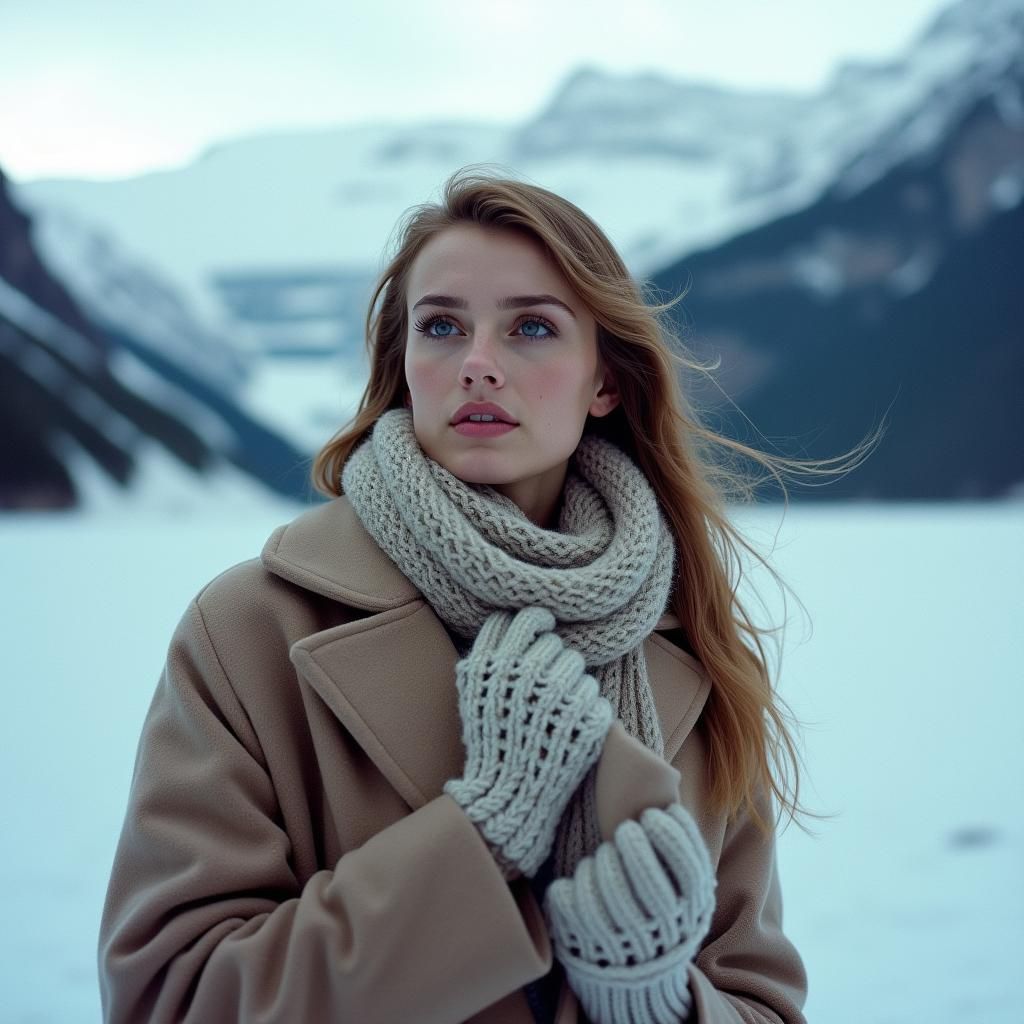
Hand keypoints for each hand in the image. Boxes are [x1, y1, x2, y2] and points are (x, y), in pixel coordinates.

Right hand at [443, 606, 612, 878]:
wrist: (509, 795)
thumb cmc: (491, 741)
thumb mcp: (475, 692)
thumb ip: (491, 651)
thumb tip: (517, 616)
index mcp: (497, 666)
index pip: (525, 619)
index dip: (535, 622)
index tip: (540, 630)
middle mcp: (529, 676)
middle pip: (554, 642)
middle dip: (551, 659)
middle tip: (542, 687)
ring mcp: (561, 697)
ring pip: (578, 665)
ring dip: (570, 682)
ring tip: (555, 711)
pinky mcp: (588, 720)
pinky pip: (595, 695)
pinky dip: (586, 709)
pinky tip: (569, 728)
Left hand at [543, 803, 715, 1023]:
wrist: (638, 982)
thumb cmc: (663, 921)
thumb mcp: (688, 897)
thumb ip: (685, 856)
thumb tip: (667, 801)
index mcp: (690, 909)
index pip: (683, 860)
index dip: (665, 829)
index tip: (651, 815)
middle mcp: (660, 925)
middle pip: (640, 866)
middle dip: (629, 839)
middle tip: (624, 832)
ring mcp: (622, 937)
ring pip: (603, 880)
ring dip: (600, 859)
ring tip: (604, 856)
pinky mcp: (584, 941)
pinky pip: (571, 899)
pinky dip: (571, 882)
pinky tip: (580, 880)